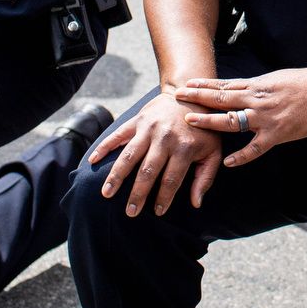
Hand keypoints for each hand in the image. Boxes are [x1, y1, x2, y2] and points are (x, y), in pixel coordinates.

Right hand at [88, 91, 224, 215]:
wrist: (192, 94)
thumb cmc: (203, 130)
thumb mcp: (213, 151)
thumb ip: (206, 178)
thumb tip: (196, 204)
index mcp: (185, 147)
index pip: (171, 179)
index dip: (164, 198)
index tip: (157, 212)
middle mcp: (165, 137)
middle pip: (148, 170)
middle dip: (138, 193)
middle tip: (130, 212)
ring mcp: (149, 128)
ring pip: (129, 155)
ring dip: (117, 175)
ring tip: (106, 193)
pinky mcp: (137, 120)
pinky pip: (118, 135)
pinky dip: (104, 147)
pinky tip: (93, 161)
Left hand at [174, 65, 306, 166]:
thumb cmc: (306, 82)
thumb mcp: (277, 78)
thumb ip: (257, 87)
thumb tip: (239, 90)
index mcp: (258, 85)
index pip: (225, 85)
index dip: (204, 86)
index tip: (186, 85)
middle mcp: (257, 99)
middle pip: (222, 98)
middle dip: (198, 98)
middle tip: (177, 97)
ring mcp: (266, 117)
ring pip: (232, 120)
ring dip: (210, 121)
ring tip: (190, 123)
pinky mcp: (279, 133)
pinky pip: (256, 147)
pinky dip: (242, 155)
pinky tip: (228, 162)